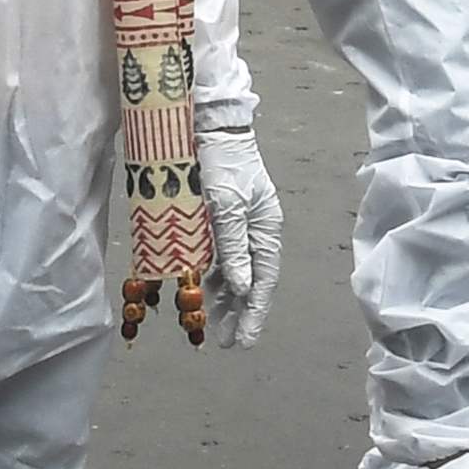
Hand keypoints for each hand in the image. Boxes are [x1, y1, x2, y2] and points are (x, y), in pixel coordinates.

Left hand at [196, 120, 280, 348]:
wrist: (210, 126)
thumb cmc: (220, 163)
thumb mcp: (225, 207)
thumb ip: (233, 248)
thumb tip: (244, 289)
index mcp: (265, 229)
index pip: (263, 281)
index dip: (253, 314)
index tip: (241, 342)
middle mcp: (256, 231)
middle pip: (252, 282)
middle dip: (239, 314)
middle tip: (225, 342)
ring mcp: (240, 226)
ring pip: (236, 272)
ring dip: (225, 300)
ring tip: (211, 325)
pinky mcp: (223, 219)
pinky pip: (222, 257)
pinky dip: (214, 278)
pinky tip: (203, 292)